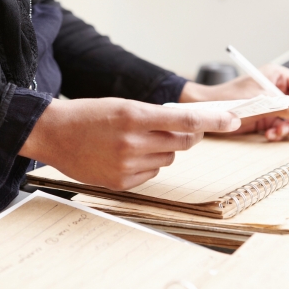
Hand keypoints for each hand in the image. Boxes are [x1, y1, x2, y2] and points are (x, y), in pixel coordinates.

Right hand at [19, 98, 240, 189]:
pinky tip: (125, 156)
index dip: (214, 121)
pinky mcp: (122, 182)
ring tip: (135, 142)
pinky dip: (147, 164)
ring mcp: (127, 165)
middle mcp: (133, 142)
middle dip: (185, 135)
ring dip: (162, 149)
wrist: (54, 133)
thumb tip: (188, 127)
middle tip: (174, 128)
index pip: (186, 120)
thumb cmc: (88, 115)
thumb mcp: (123, 106)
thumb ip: (155, 117)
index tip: (233, 119)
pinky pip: (152, 173)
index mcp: (134, 116)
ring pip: (167, 158)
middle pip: (182, 142)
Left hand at [179, 64, 288, 140]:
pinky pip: (281, 125)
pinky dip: (279, 132)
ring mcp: (272, 104)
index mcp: (277, 76)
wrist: (208, 110)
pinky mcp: (265, 117)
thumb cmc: (227, 98)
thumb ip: (282, 106)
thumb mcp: (257, 101)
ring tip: (279, 132)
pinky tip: (270, 134)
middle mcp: (276, 89)